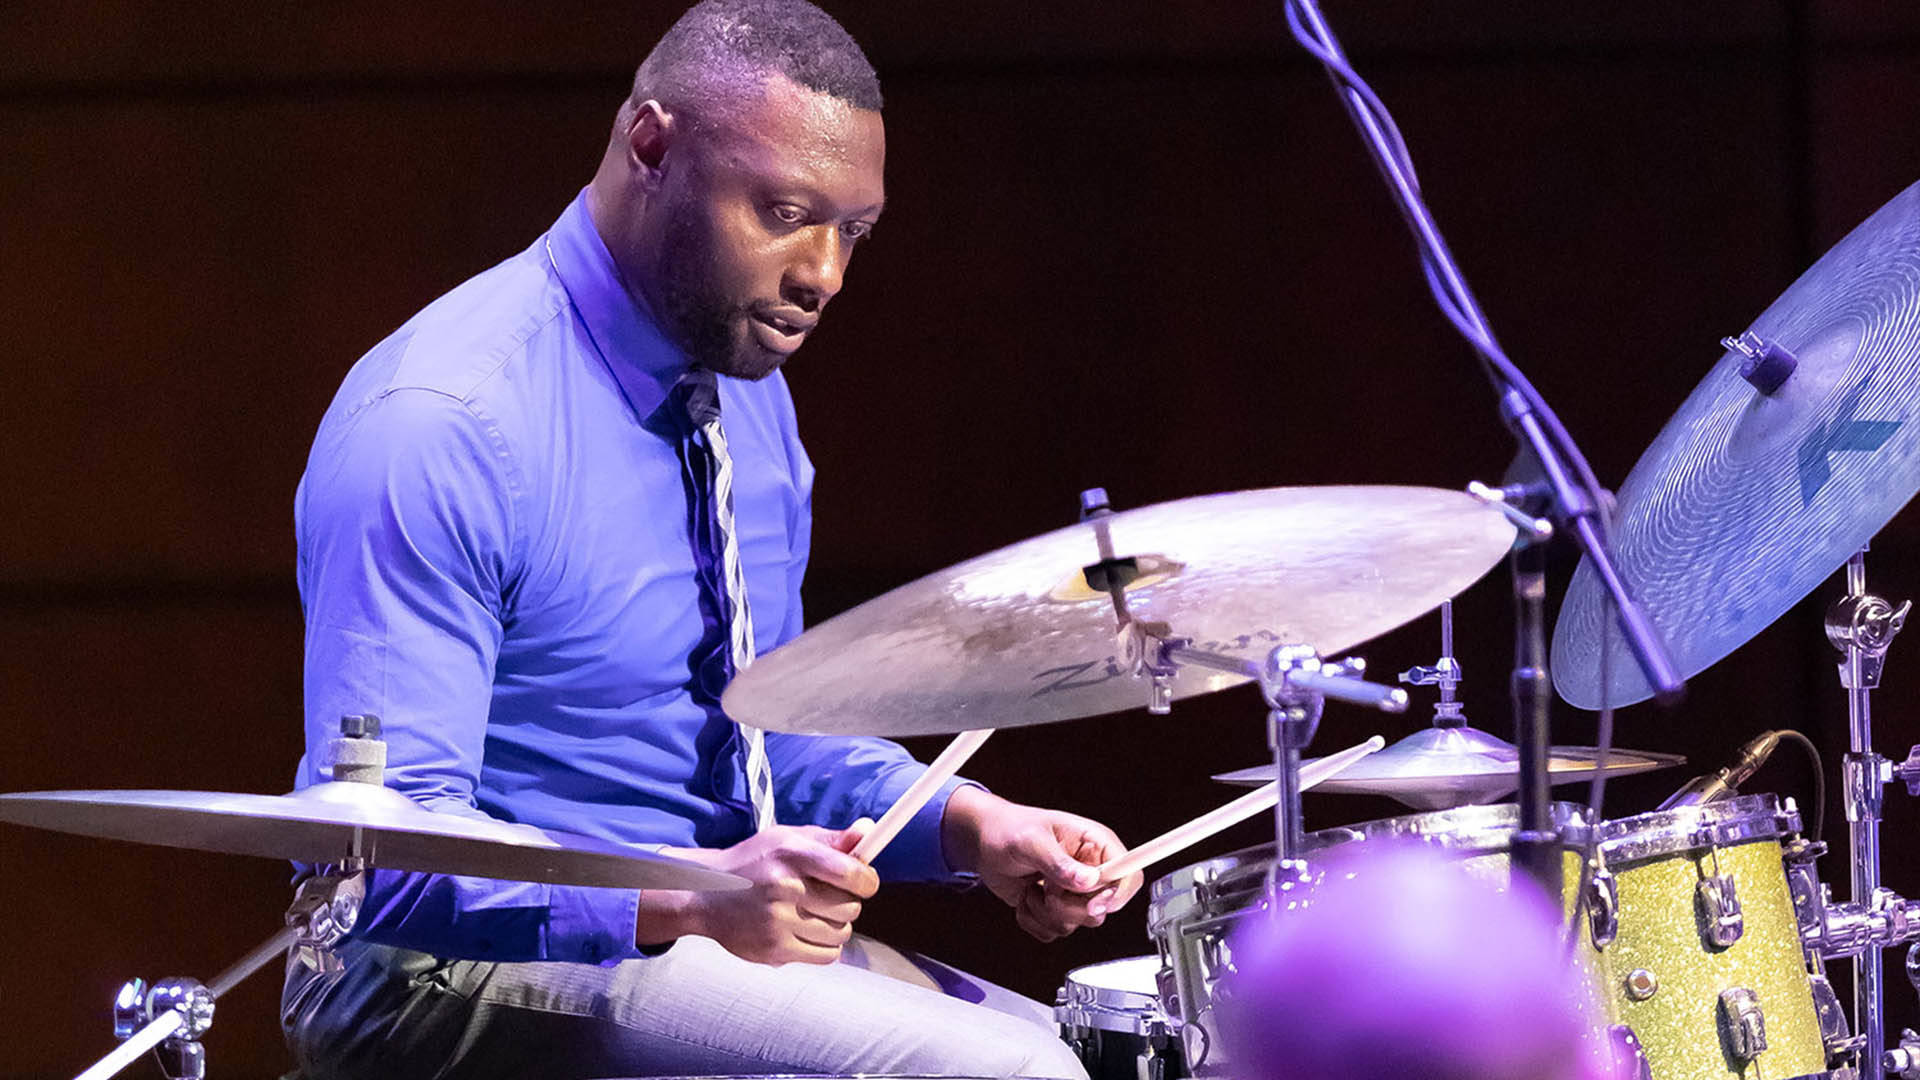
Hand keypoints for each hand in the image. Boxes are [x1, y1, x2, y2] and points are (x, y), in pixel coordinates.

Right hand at [638, 820, 878, 964]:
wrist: (704, 894)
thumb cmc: (754, 862)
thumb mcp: (788, 840)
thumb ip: (831, 839)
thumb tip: (869, 830)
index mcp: (792, 854)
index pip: (850, 873)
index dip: (867, 880)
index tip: (864, 882)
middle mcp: (785, 887)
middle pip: (850, 907)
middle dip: (849, 903)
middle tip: (830, 898)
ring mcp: (778, 922)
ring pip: (841, 933)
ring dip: (837, 926)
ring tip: (815, 915)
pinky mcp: (774, 950)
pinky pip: (826, 956)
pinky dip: (826, 947)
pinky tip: (809, 933)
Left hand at [943, 787, 1144, 941]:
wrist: (984, 843)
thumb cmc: (1009, 829)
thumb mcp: (1032, 840)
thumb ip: (1058, 862)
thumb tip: (1087, 881)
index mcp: (1095, 845)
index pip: (1129, 874)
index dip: (1117, 895)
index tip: (1092, 904)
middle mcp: (1090, 870)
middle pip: (1102, 909)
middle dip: (1067, 905)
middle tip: (1045, 885)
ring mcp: (1074, 893)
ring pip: (1077, 924)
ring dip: (1046, 912)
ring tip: (1031, 887)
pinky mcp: (1056, 909)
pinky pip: (1055, 932)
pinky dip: (1033, 921)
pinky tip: (1025, 898)